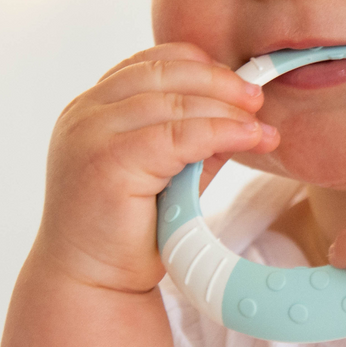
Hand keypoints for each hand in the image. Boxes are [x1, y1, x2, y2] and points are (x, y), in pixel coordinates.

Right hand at [36, 43, 278, 292]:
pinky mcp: (108, 162)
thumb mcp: (168, 172)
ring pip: (174, 102)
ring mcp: (91, 135)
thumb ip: (195, 140)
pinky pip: (178, 135)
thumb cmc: (127, 232)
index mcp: (93, 108)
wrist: (93, 283)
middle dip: (219, 83)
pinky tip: (249, 139)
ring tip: (260, 126)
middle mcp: (85, 114)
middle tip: (257, 100)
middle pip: (163, 73)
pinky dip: (221, 132)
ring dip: (225, 110)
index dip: (201, 66)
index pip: (151, 63)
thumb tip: (244, 115)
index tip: (238, 85)